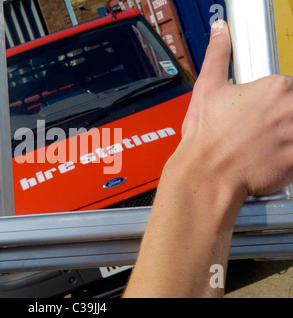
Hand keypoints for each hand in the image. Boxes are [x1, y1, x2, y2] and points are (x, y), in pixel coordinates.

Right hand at [179, 20, 292, 197]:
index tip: (258, 114)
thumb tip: (220, 32)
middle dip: (280, 120)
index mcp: (276, 87)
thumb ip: (218, 55)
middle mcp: (292, 109)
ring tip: (260, 147)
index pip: (288, 90)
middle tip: (256, 133)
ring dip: (284, 136)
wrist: (206, 174)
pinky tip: (266, 159)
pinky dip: (285, 157)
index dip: (271, 104)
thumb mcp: (207, 89)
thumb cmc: (205, 138)